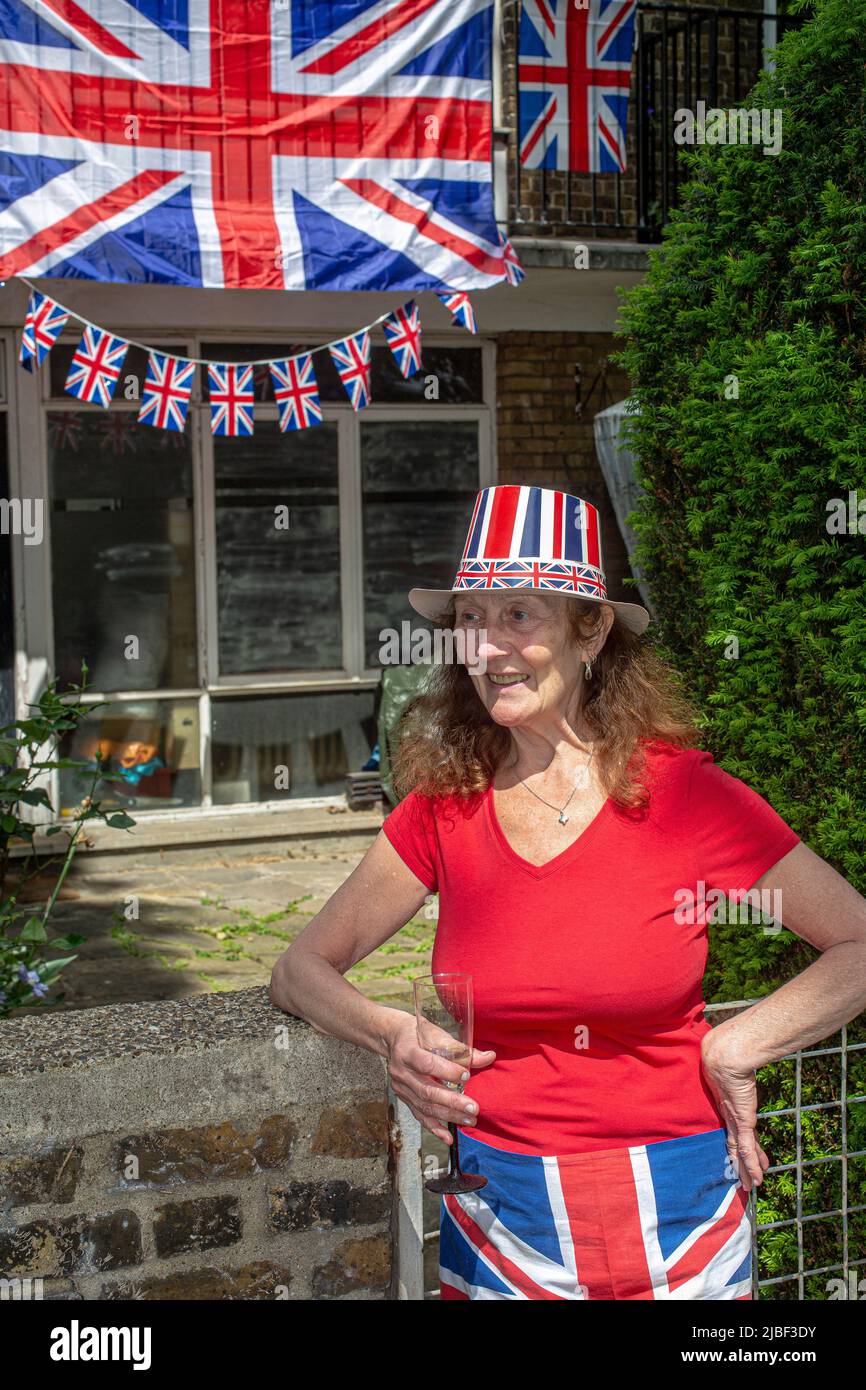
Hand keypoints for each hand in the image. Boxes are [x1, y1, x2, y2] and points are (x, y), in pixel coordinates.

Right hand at [384, 1012, 495, 1144]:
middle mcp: (401, 1072)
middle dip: (452, 1101)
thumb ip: (462, 1049)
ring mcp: (401, 1087)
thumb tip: (489, 1057)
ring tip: (470, 1120)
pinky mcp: (404, 1098)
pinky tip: (448, 1138)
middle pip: (427, 1091)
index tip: (467, 1076)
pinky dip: (434, 1128)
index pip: (427, 1064)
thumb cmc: (419, 1034)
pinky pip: (419, 1115)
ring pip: (424, 1106)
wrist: (393, 1038)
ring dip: (448, 1115)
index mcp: (407, 1051)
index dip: (447, 1071)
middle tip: (474, 1108)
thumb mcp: (437, 1034)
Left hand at [701, 1030, 769, 1192]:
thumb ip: (733, 1063)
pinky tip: (755, 1180)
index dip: (736, 1144)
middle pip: (735, 1144)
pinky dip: (750, 1165)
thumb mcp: (730, 1063)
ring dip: (745, 1170)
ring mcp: (735, 1119)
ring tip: (748, 1186)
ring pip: (741, 1151)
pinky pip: (747, 1148)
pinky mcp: (742, 1120)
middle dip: (739, 1163)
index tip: (739, 1155)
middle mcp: (730, 1114)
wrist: (725, 1053)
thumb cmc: (727, 1053)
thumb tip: (737, 1049)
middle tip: (742, 1179)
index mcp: (727, 1104)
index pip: (733, 1129)